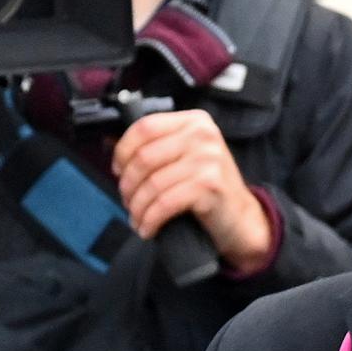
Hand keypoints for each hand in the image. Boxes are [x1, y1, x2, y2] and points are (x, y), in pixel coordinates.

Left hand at [113, 110, 274, 274]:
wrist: (240, 217)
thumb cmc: (207, 188)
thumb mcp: (186, 156)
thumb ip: (158, 147)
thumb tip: (110, 145)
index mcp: (195, 121)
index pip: (144, 127)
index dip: (123, 151)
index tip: (118, 171)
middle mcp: (203, 135)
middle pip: (143, 157)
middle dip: (128, 185)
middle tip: (128, 201)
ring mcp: (208, 159)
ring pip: (152, 184)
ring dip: (137, 207)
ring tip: (137, 218)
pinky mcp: (209, 185)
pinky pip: (164, 203)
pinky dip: (150, 220)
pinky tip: (147, 229)